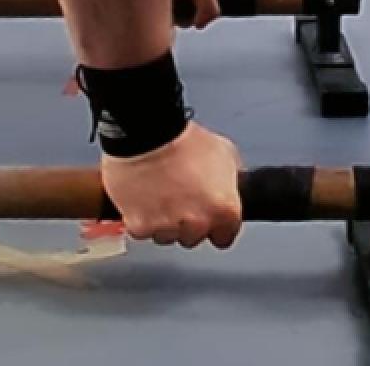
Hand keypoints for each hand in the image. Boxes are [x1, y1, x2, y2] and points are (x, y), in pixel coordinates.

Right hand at [100, 122, 243, 248]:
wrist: (144, 132)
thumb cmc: (180, 136)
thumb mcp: (222, 151)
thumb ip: (230, 179)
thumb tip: (228, 186)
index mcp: (224, 209)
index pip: (225, 237)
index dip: (215, 226)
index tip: (207, 217)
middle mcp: (198, 223)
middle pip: (193, 237)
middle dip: (187, 221)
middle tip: (178, 197)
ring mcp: (168, 228)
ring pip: (166, 236)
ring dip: (162, 221)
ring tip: (157, 193)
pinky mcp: (140, 226)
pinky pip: (141, 230)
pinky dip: (139, 217)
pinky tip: (141, 197)